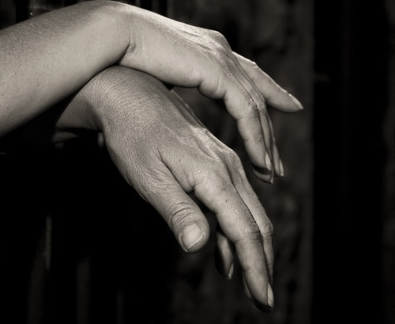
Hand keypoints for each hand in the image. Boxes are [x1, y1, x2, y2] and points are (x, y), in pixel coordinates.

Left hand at [60, 66, 275, 310]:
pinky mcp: (215, 164)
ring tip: (249, 285)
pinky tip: (224, 256)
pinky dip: (234, 234)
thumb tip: (199, 245)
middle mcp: (228, 170)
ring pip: (248, 214)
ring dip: (251, 251)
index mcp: (215, 176)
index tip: (263, 299)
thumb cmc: (134, 137)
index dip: (255, 267)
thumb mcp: (150, 178)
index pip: (244, 230)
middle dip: (261, 264)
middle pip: (256, 224)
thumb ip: (178, 211)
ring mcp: (224, 166)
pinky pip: (233, 204)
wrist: (131, 94)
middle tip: (263, 300)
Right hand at [116, 4, 302, 181]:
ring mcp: (222, 56)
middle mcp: (220, 49)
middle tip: (275, 166)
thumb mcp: (157, 70)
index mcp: (207, 47)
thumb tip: (174, 97)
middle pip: (258, 92)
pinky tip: (257, 160)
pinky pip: (246, 109)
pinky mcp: (218, 69)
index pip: (248, 74)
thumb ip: (176, 79)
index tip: (289, 110)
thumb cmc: (120, 58)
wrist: (111, 38)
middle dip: (267, 131)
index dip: (269, 92)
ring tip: (269, 173)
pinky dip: (254, 136)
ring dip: (264, 142)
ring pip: (256, 105)